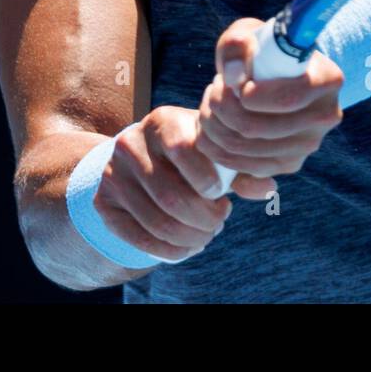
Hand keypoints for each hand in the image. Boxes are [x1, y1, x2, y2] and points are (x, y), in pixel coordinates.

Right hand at [94, 106, 277, 262]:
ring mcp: (111, 172)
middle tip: (219, 221)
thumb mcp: (214, 152)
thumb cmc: (191, 155)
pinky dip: (169, 250)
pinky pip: (137, 237)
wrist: (141, 161)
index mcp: (162, 121)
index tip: (221, 197)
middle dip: (204, 219)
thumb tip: (267, 186)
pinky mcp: (103, 201)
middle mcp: (130, 142)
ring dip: (190, 238)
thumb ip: (241, 167)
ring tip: (206, 234)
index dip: (208, 182)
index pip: (184, 151)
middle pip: (171, 196)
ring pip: (157, 220)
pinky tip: (186, 247)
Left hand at [195, 18, 344, 192]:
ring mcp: (308, 145)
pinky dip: (218, 147)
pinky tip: (213, 123)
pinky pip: (243, 166)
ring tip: (210, 102)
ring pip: (244, 148)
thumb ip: (236, 45)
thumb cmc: (263, 50)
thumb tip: (234, 78)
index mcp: (327, 80)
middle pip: (257, 127)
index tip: (233, 84)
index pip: (288, 98)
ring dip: (213, 126)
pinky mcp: (289, 165)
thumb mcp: (249, 35)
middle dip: (220, 108)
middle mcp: (324, 117)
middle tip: (213, 89)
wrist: (280, 74)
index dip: (250, 95)